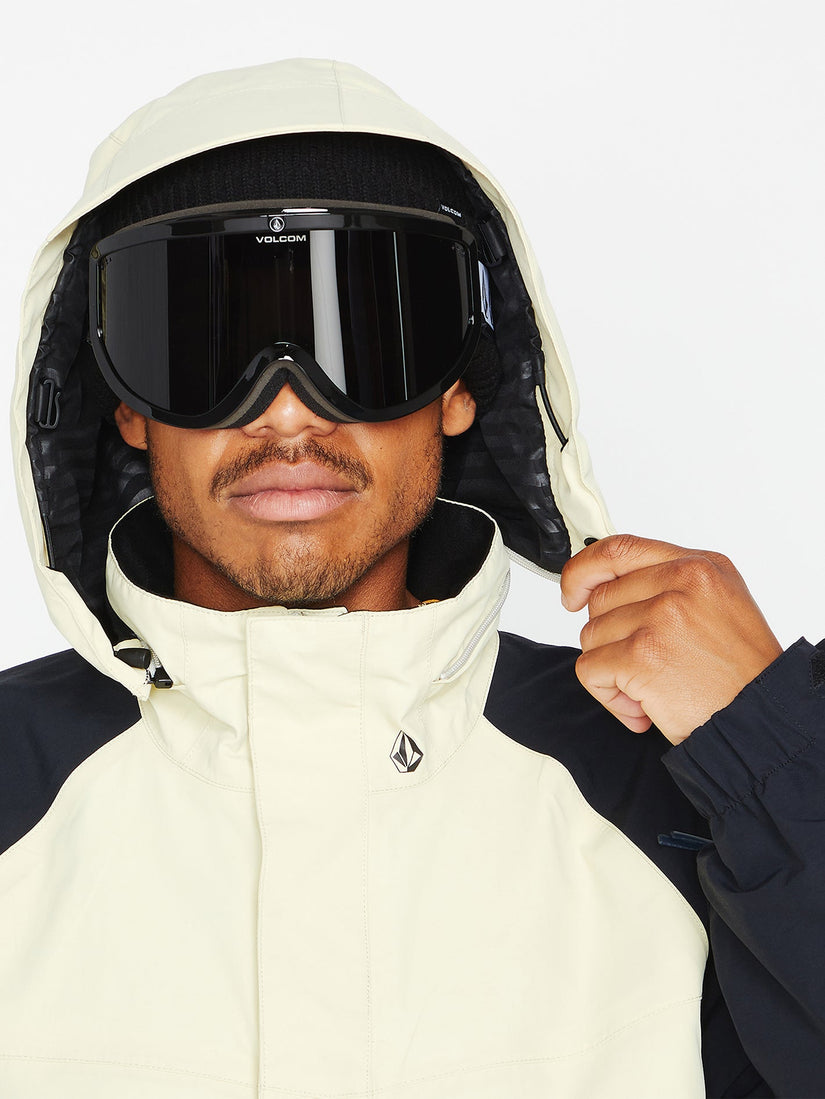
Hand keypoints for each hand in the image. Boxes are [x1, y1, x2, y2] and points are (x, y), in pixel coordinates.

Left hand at [560, 535, 782, 744]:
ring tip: (652, 691)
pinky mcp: (642, 653)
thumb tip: (603, 587)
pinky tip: (642, 710)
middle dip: (610, 641)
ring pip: (591, 635)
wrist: (764, 722)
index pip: (620, 548)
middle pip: (601, 600)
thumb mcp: (717, 607)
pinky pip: (590, 669)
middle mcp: (682, 582)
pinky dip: (608, 696)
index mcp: (700, 566)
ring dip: (611, 672)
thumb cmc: (741, 675)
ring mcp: (661, 615)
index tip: (572, 593)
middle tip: (644, 669)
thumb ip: (667, 587)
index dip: (584, 569)